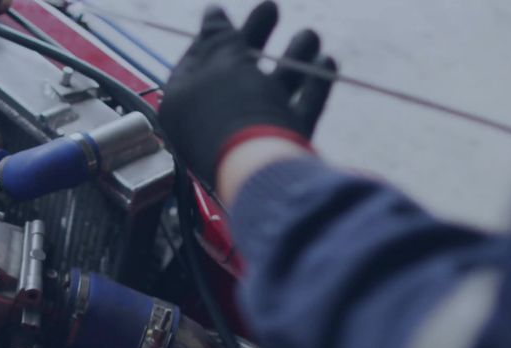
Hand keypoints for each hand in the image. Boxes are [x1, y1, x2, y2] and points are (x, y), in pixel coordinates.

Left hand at [158, 1, 336, 185]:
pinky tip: (327, 62)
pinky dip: (312, 90)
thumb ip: (218, 36)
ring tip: (310, 35)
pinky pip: (295, 116)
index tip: (228, 15)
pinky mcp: (278, 151)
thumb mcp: (221, 61)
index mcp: (182, 103)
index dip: (213, 36)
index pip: (194, 63)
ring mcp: (246, 139)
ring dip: (292, 61)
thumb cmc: (232, 110)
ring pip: (270, 93)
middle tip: (272, 9)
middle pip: (236, 74)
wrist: (262, 168)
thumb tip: (212, 13)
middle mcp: (211, 122)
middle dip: (257, 39)